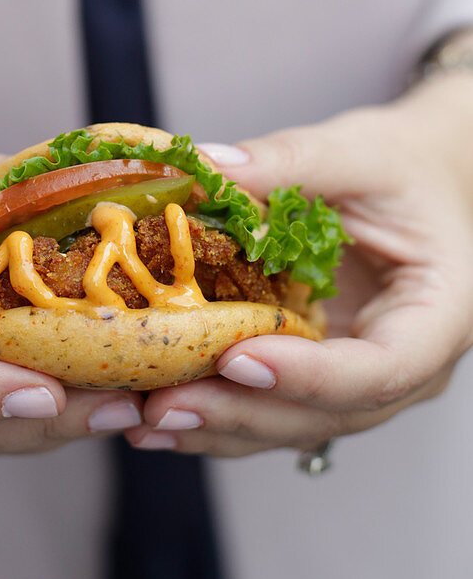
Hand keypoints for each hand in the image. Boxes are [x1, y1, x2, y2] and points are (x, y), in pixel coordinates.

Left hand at [124, 76, 472, 455]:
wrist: (417, 185)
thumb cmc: (402, 170)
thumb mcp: (358, 152)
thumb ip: (290, 160)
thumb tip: (206, 168)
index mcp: (437, 315)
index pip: (381, 368)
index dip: (307, 375)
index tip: (234, 359)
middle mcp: (405, 366)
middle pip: (325, 412)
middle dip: (238, 413)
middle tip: (160, 406)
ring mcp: (356, 378)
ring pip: (290, 424)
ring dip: (213, 426)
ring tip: (141, 418)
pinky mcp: (314, 374)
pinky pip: (267, 405)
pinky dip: (212, 409)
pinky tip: (150, 408)